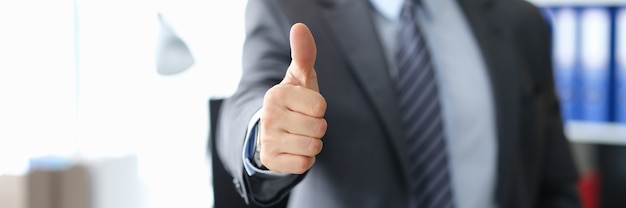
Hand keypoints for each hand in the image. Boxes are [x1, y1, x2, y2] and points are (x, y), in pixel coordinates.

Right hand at [259, 23, 326, 173]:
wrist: (271, 133)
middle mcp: (269, 116)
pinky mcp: (270, 160)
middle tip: (302, 123)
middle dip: (317, 127)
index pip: (320, 106)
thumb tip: (299, 27)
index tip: (305, 107)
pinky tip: (293, 150)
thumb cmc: (294, 102)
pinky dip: (305, 159)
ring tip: (298, 136)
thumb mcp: (300, 78)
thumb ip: (303, 54)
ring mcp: (268, 139)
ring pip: (313, 146)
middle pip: (319, 127)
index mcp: (277, 94)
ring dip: (312, 144)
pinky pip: (304, 164)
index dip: (319, 109)